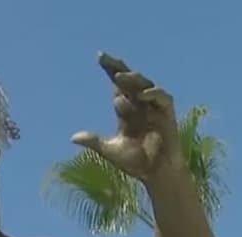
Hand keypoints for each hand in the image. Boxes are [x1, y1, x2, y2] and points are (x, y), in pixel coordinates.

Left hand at [71, 53, 180, 182]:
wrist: (155, 174)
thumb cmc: (135, 162)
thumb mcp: (110, 150)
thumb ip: (94, 141)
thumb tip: (73, 137)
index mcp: (127, 110)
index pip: (117, 86)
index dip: (110, 70)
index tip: (99, 57)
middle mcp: (140, 105)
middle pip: (130, 81)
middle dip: (118, 68)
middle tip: (105, 58)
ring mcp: (154, 108)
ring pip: (145, 85)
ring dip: (133, 80)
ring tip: (118, 75)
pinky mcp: (168, 114)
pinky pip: (162, 98)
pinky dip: (153, 94)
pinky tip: (142, 94)